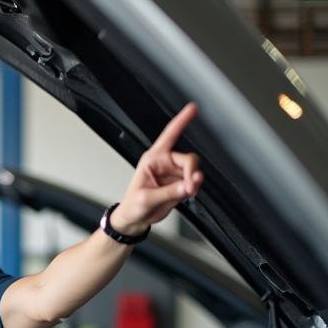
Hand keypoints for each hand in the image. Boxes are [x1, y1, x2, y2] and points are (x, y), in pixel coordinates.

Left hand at [111, 102, 203, 234]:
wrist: (135, 218)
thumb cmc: (133, 205)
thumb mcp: (146, 198)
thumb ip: (168, 192)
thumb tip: (186, 187)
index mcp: (152, 159)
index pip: (169, 135)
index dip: (181, 121)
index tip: (192, 108)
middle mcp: (165, 163)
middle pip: (188, 159)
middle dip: (191, 172)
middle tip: (189, 187)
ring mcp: (173, 174)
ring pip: (193, 170)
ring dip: (194, 181)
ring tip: (188, 192)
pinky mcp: (179, 184)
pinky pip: (193, 181)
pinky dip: (194, 187)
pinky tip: (188, 194)